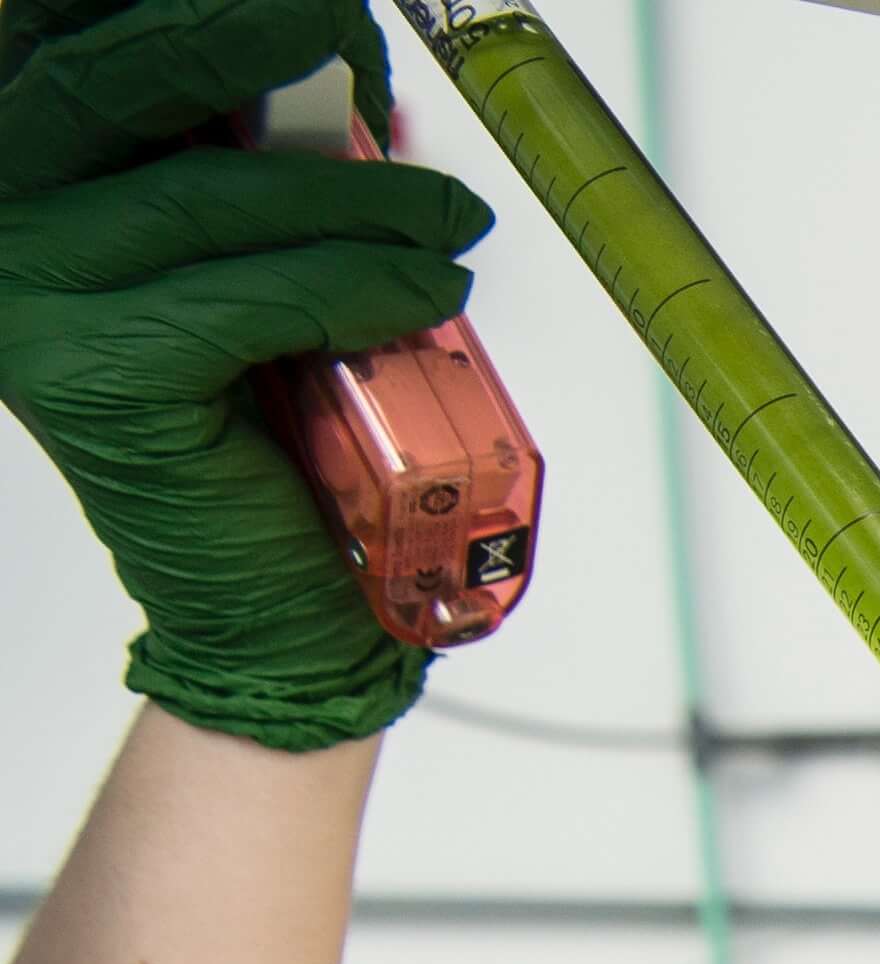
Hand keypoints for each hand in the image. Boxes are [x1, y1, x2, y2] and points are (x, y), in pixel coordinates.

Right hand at [0, 0, 484, 750]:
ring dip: (354, 192)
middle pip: (113, 72)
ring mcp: (29, 299)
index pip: (79, 35)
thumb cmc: (272, 424)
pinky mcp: (98, 378)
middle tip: (358, 39)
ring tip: (451, 217)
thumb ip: (268, 159)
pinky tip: (431, 291)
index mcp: (25, 167)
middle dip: (252, 36)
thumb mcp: (259, 253)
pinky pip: (259, 296)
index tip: (318, 6)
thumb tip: (353, 74)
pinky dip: (363, 284)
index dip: (187, 7)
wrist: (274, 601)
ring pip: (209, 195)